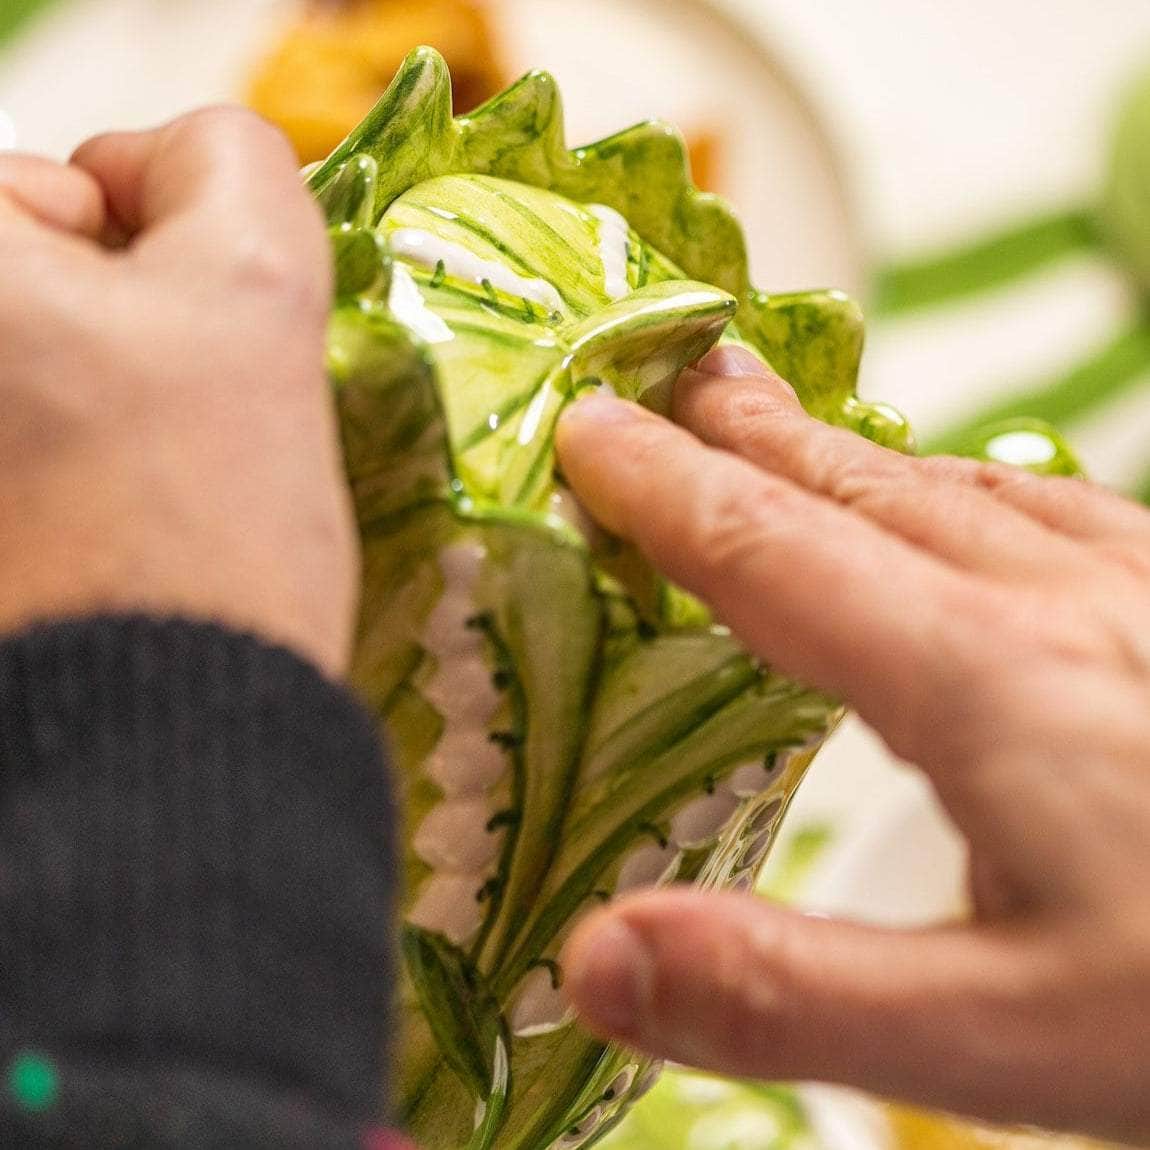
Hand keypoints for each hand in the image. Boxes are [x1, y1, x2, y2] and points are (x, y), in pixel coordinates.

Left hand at [0, 109, 355, 674]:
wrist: (164, 736)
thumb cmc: (206, 523)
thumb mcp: (261, 293)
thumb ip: (233, 162)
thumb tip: (171, 169)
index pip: (45, 183)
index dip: (140, 242)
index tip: (186, 341)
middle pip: (31, 283)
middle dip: (113, 321)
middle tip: (175, 422)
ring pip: (42, 373)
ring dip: (99, 397)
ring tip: (151, 489)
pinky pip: (41, 451)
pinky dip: (71, 462)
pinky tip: (112, 528)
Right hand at [556, 346, 1149, 1143]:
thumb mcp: (1010, 1043)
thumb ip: (794, 993)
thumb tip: (593, 957)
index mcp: (985, 684)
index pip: (774, 557)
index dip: (662, 491)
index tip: (579, 429)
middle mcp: (1058, 607)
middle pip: (858, 488)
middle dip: (744, 430)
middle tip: (667, 373)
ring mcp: (1140, 595)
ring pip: (954, 487)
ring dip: (844, 455)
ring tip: (778, 430)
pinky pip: (1045, 513)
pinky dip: (957, 491)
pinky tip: (963, 506)